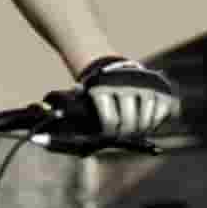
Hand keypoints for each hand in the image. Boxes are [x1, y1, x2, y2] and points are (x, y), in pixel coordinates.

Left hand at [55, 52, 178, 149]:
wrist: (111, 65)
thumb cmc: (93, 90)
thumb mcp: (82, 100)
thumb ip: (72, 121)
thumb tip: (43, 141)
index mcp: (102, 89)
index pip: (109, 123)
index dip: (109, 134)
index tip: (108, 136)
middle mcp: (124, 85)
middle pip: (130, 125)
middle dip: (125, 134)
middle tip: (123, 136)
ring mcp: (144, 86)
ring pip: (147, 121)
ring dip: (141, 128)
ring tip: (135, 130)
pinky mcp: (159, 87)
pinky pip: (163, 112)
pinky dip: (157, 120)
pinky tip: (148, 120)